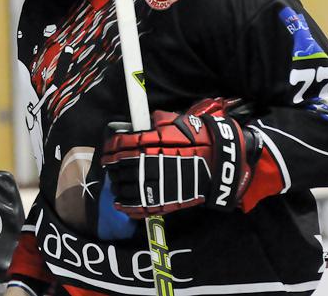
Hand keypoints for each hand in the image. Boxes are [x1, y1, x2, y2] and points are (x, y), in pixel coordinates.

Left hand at [101, 98, 254, 217]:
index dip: (110, 148)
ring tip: (117, 183)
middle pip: (119, 166)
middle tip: (112, 167)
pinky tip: (120, 203)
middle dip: (113, 167)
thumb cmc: (200, 140)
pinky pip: (138, 206)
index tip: (108, 150)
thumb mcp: (177, 122)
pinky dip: (126, 206)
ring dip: (117, 185)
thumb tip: (145, 121)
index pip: (120, 145)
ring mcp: (154, 183)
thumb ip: (158, 121)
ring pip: (125, 187)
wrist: (219, 163)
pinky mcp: (162, 201)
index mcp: (149, 142)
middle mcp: (147, 163)